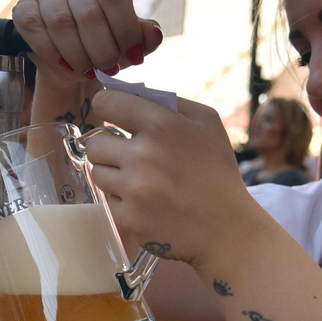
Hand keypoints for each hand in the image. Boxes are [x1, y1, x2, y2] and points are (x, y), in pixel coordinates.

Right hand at [10, 0, 164, 86]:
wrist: (72, 67)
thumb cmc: (105, 51)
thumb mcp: (130, 49)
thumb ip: (145, 39)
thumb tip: (153, 32)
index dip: (124, 27)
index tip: (132, 56)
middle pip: (88, 13)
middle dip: (101, 49)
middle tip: (107, 69)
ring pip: (60, 22)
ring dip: (77, 54)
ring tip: (86, 69)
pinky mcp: (25, 9)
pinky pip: (33, 26)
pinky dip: (50, 51)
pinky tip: (63, 64)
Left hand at [82, 88, 262, 270]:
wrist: (226, 229)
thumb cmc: (217, 172)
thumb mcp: (207, 123)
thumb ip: (169, 101)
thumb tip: (131, 91)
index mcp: (162, 126)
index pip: (106, 102)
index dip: (107, 107)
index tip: (113, 116)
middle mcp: (143, 156)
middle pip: (95, 143)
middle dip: (109, 147)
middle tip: (129, 155)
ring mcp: (134, 190)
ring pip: (97, 172)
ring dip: (114, 174)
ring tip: (142, 180)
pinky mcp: (129, 218)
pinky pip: (108, 199)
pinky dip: (123, 200)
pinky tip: (148, 202)